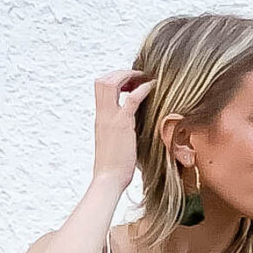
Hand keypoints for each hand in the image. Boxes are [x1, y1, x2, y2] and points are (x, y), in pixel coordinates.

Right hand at [93, 68, 150, 190]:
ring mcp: (110, 118)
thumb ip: (118, 130)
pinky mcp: (122, 125)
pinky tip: (152, 87)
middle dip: (120, 73)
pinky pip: (132, 99)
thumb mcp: (113, 142)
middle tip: (137, 76)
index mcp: (100, 118)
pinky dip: (143, 89)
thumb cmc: (114, 167)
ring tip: (144, 78)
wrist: (109, 180)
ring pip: (112, 82)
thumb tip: (130, 127)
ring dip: (129, 75)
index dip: (114, 79)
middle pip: (103, 80)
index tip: (129, 82)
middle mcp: (102, 114)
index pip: (100, 87)